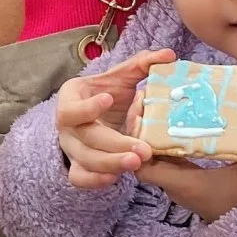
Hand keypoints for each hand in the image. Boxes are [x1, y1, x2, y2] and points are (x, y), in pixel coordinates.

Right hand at [56, 48, 175, 189]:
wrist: (93, 113)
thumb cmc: (107, 93)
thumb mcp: (120, 77)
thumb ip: (142, 64)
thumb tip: (169, 55)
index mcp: (70, 100)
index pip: (70, 108)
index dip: (87, 107)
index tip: (110, 99)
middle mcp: (67, 127)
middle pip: (86, 139)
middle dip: (114, 144)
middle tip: (143, 150)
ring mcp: (71, 149)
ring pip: (85, 161)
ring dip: (111, 163)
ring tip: (138, 163)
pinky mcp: (78, 166)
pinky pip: (80, 178)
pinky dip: (94, 181)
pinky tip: (116, 178)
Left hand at [136, 105, 236, 222]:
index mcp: (185, 183)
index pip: (143, 167)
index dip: (135, 143)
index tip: (140, 115)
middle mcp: (175, 183)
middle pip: (141, 155)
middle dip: (138, 127)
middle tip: (144, 97)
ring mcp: (178, 181)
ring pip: (151, 155)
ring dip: (148, 131)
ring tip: (153, 100)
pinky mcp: (184, 178)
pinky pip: (164, 156)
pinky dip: (162, 138)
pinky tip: (168, 117)